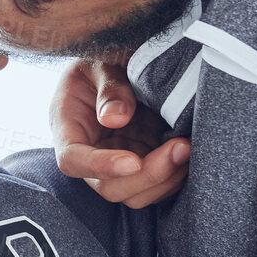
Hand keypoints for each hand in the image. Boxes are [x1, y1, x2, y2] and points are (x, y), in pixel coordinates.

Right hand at [51, 59, 188, 208]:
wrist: (119, 64)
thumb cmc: (102, 61)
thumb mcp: (99, 64)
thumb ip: (108, 87)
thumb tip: (115, 119)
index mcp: (67, 127)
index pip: (72, 160)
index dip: (100, 167)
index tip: (132, 161)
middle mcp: (89, 154)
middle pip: (109, 187)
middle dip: (147, 175)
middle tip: (180, 146)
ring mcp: (115, 164)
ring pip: (135, 195)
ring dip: (165, 179)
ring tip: (188, 148)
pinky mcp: (140, 166)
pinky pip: (155, 188)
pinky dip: (175, 178)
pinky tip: (189, 155)